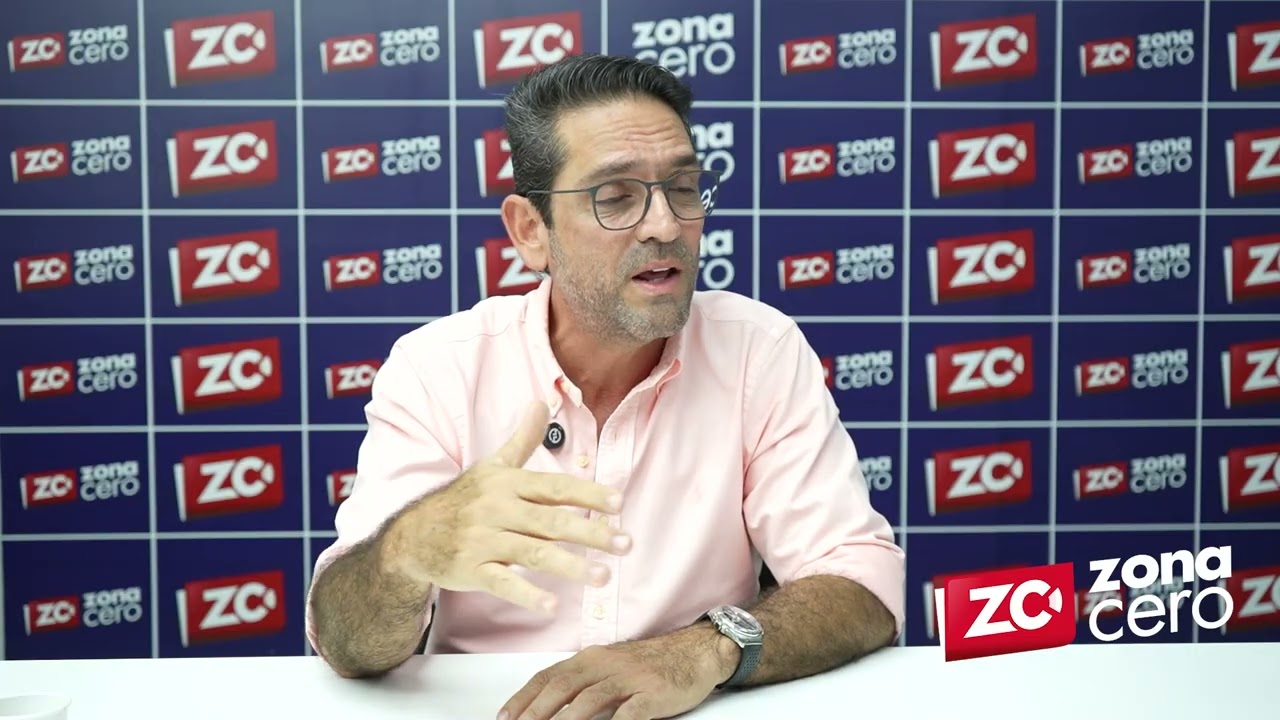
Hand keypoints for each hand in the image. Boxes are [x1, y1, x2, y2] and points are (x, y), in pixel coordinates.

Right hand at [382, 400, 631, 613]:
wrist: (413, 535)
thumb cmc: (463, 499)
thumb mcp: (491, 466)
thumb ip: (522, 439)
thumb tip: (540, 402)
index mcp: (506, 484)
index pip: (553, 487)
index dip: (587, 493)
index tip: (619, 502)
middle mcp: (497, 510)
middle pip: (550, 521)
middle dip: (591, 532)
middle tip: (626, 543)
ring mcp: (483, 541)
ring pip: (532, 553)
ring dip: (570, 565)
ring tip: (603, 576)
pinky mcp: (472, 570)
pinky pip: (503, 584)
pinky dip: (528, 595)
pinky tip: (553, 606)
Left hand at [498, 630, 736, 719]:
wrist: (695, 652)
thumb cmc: (649, 664)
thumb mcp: (610, 666)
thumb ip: (583, 682)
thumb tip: (550, 707)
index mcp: (591, 657)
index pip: (548, 676)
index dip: (523, 698)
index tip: (504, 717)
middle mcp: (606, 664)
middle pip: (562, 687)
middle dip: (535, 712)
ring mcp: (629, 678)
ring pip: (589, 700)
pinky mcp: (652, 694)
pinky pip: (629, 713)